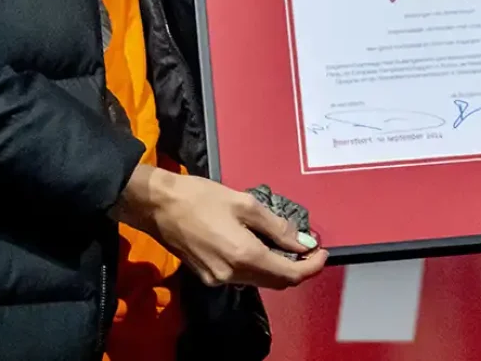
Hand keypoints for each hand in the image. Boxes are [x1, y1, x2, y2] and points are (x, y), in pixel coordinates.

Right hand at [112, 164, 327, 288]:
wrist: (158, 205)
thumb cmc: (199, 196)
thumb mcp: (243, 202)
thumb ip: (275, 226)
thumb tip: (301, 242)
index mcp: (244, 255)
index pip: (289, 274)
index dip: (311, 266)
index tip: (322, 251)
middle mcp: (233, 275)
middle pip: (276, 282)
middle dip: (297, 268)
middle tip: (308, 247)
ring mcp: (219, 279)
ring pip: (259, 280)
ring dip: (277, 266)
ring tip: (285, 244)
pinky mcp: (208, 276)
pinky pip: (242, 276)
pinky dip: (257, 265)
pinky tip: (258, 246)